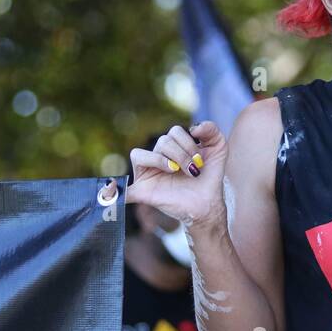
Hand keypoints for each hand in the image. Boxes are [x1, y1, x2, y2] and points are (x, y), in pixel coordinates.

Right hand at [104, 121, 229, 232]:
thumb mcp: (218, 148)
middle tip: (193, 169)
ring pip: (140, 154)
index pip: (173, 132)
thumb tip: (195, 127)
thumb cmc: (210, 175)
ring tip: (175, 171)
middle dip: (181, 153)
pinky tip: (113, 192)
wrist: (208, 203)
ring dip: (161, 159)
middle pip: (161, 141)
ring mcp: (148, 174)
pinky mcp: (143, 192)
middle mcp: (158, 158)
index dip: (188, 143)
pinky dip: (115, 190)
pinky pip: (124, 190)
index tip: (201, 160)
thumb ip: (212, 131)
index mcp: (173, 147)